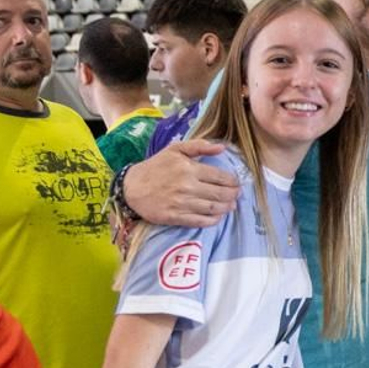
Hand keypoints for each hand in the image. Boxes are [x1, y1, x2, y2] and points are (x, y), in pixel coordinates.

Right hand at [122, 140, 240, 227]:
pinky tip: (218, 216)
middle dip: (233, 195)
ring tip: (231, 205)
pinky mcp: (175, 217)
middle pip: (221, 194)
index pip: (221, 177)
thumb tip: (222, 147)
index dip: (233, 182)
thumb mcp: (175, 150)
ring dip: (227, 208)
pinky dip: (213, 220)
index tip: (236, 183)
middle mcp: (187, 187)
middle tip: (237, 194)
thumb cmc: (155, 166)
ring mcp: (181, 204)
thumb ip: (199, 146)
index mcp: (189, 169)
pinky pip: (201, 221)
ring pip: (213, 208)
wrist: (131, 187)